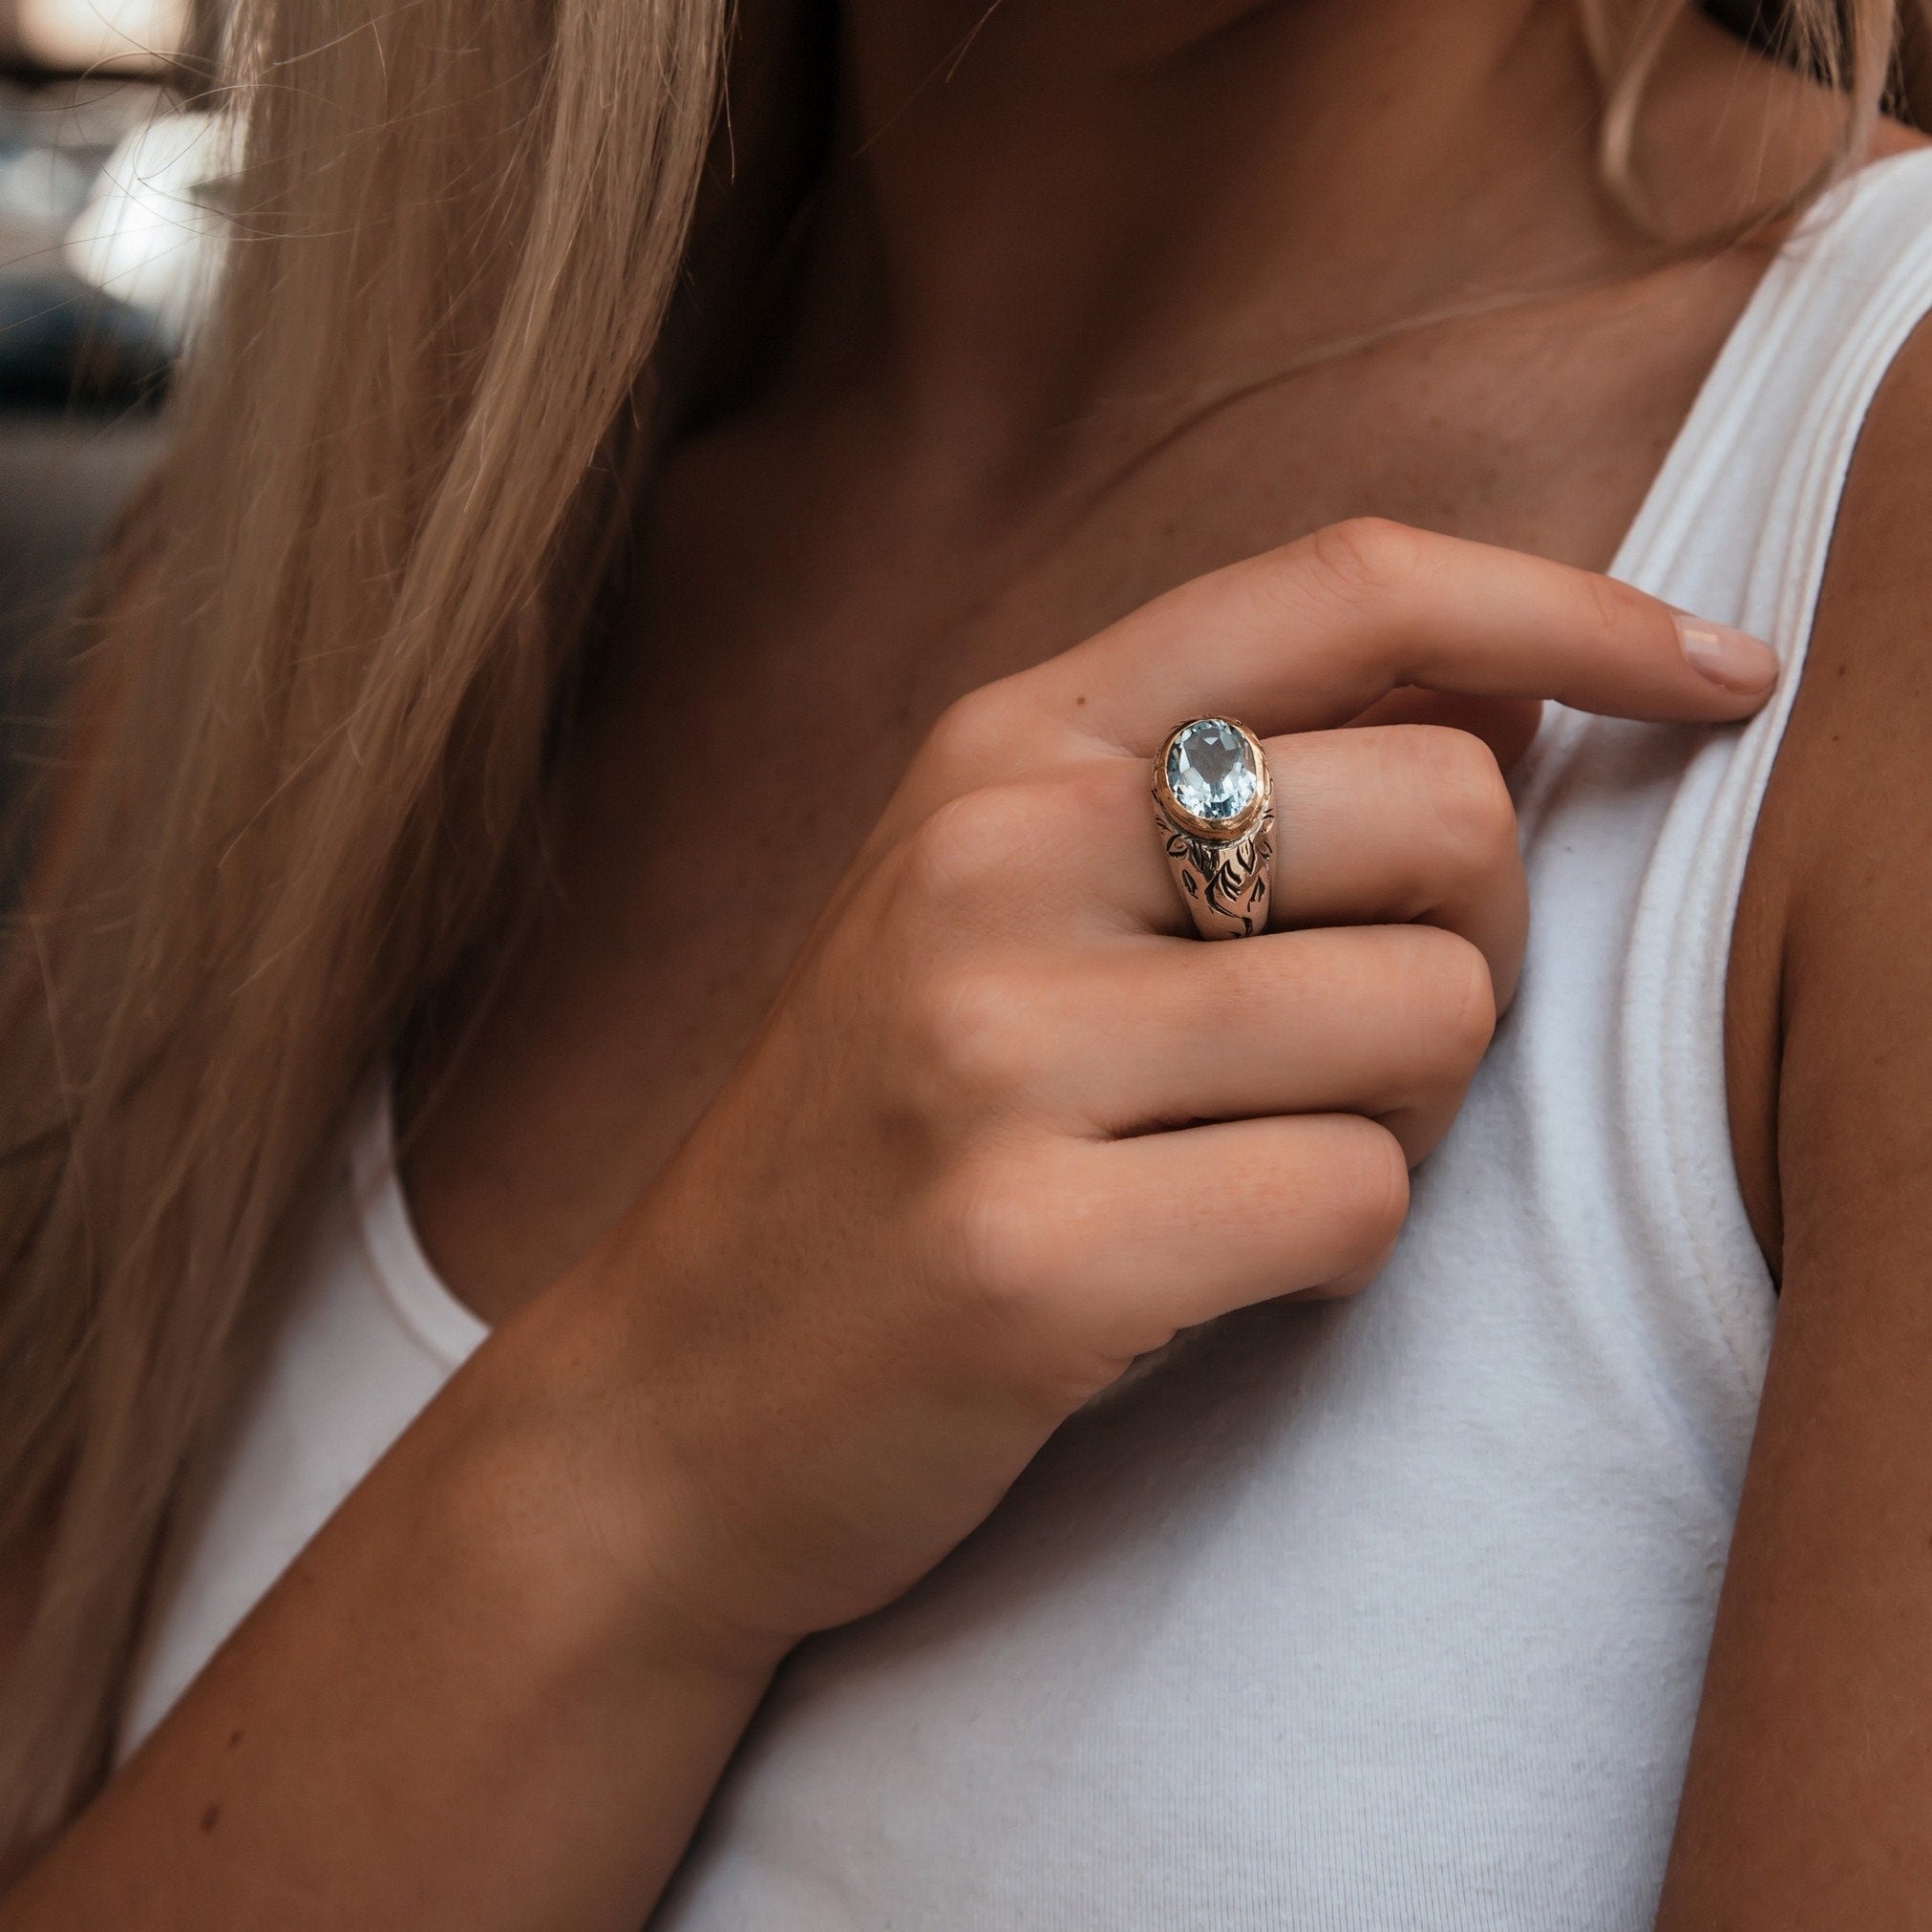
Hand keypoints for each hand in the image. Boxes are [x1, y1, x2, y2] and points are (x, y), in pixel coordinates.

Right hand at [522, 519, 1776, 1663]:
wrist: (678, 1393)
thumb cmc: (886, 1139)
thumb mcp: (1011, 906)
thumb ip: (1239, 781)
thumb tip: (1514, 700)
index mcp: (1000, 747)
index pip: (1344, 587)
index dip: (1571, 609)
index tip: (1720, 676)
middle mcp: (994, 858)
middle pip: (1452, 818)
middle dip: (1477, 952)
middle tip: (1360, 1046)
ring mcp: (998, 1051)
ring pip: (1432, 1024)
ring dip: (1396, 1123)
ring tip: (1237, 1164)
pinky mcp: (1032, 1251)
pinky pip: (1356, 1207)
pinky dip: (1326, 1250)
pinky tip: (1189, 1266)